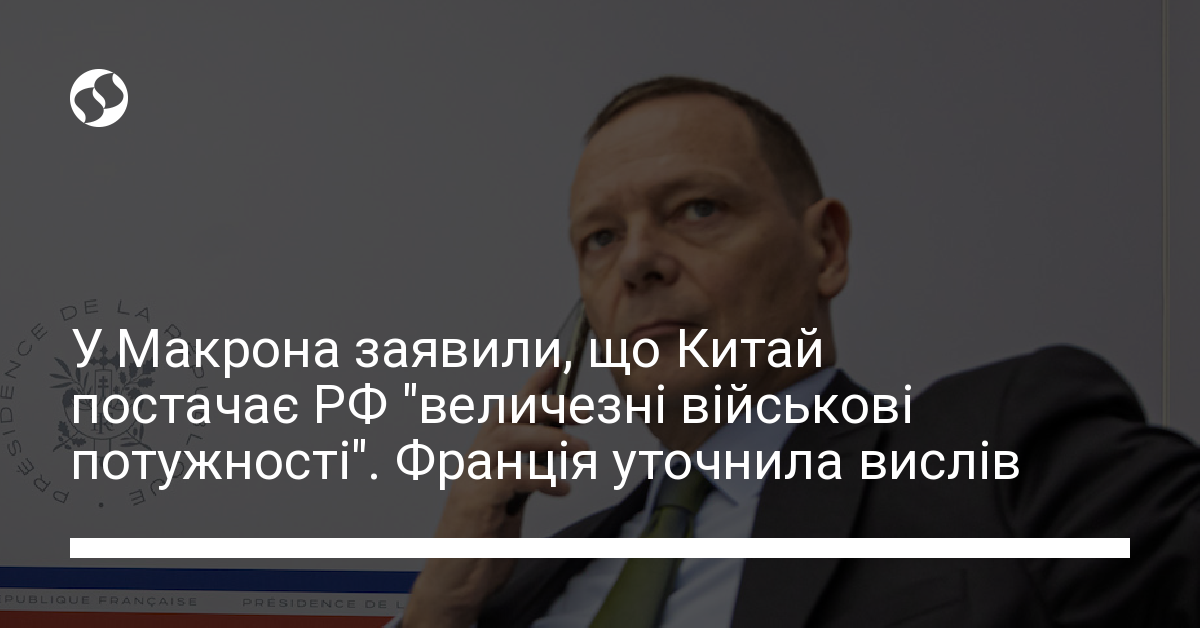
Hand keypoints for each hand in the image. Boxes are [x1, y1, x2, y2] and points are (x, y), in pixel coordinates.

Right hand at [403, 363, 590, 627]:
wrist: (455, 583)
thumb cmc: (480, 545)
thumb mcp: (511, 501)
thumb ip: (527, 472)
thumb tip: (556, 447)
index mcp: (482, 458)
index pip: (508, 410)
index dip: (532, 385)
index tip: (557, 365)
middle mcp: (474, 463)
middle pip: (508, 415)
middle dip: (547, 405)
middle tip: (582, 410)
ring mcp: (472, 480)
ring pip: (508, 438)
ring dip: (548, 437)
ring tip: (580, 447)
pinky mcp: (475, 502)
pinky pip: (510, 476)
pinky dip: (541, 476)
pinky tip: (561, 487)